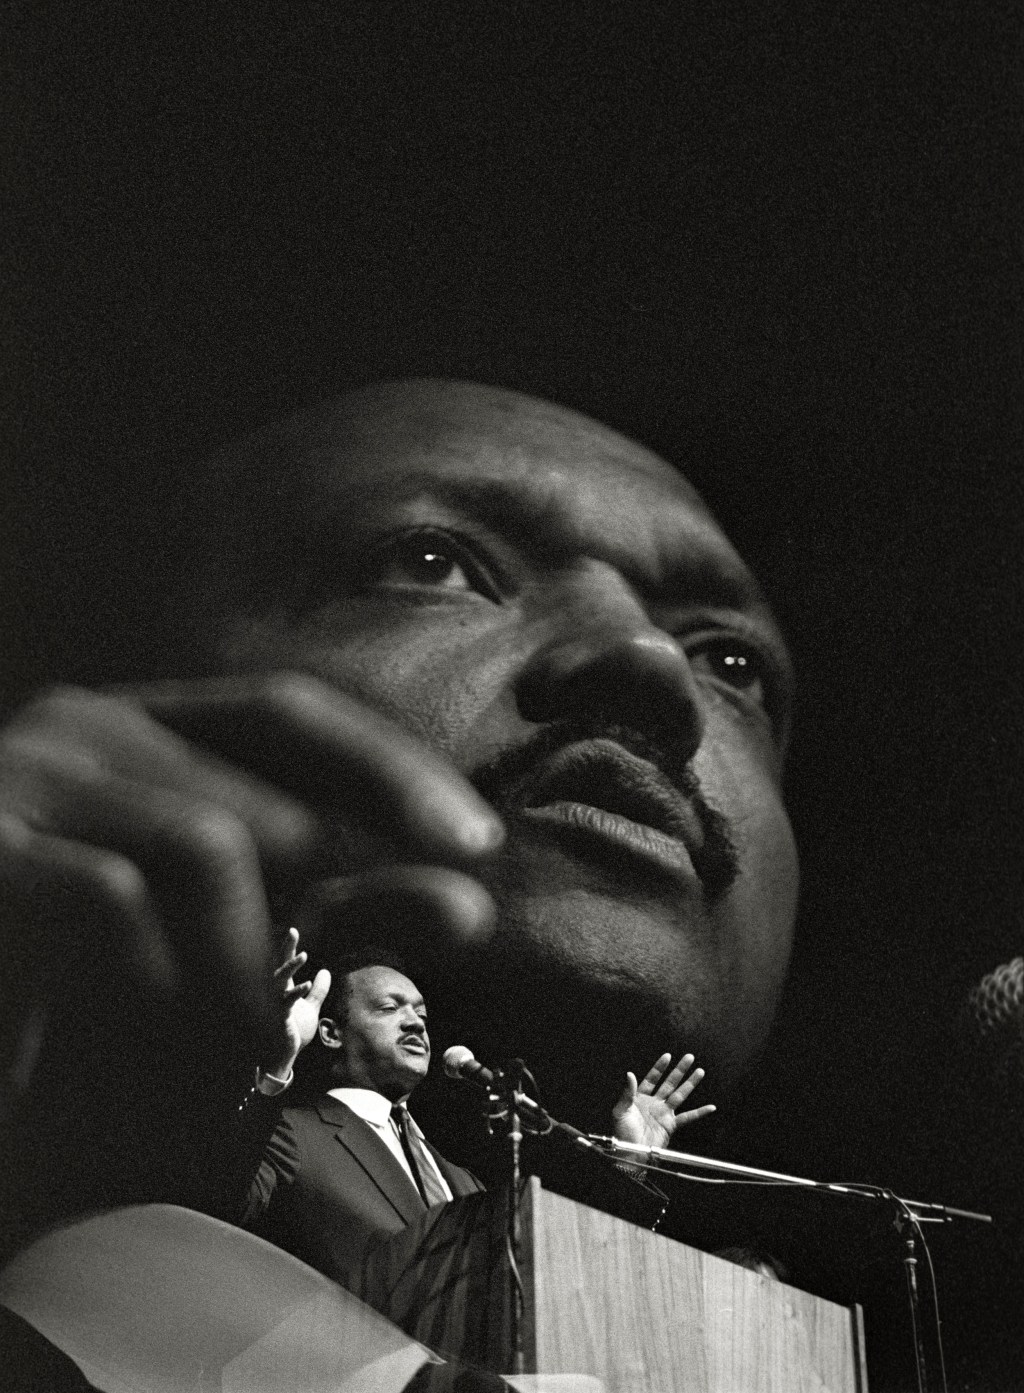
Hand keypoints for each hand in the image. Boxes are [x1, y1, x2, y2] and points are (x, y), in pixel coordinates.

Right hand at [0, 674, 502, 1089]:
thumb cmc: (77, 998)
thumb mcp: (224, 949)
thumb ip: (336, 915)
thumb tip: (469, 906)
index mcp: (141, 733)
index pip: (292, 713)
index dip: (391, 771)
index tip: (478, 843)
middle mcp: (80, 731)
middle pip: (264, 799)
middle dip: (315, 917)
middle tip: (313, 1011)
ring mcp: (19, 779)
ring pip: (207, 845)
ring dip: (240, 967)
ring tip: (224, 1041)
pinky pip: (108, 898)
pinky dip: (143, 977)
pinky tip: (120, 1021)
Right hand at [263, 927, 331, 1079]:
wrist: (286, 1055)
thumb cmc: (294, 1031)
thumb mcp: (311, 1008)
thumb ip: (318, 991)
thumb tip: (325, 971)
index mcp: (284, 989)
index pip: (285, 963)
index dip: (289, 947)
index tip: (293, 930)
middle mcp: (277, 994)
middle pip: (280, 966)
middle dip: (286, 950)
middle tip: (291, 932)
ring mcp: (276, 1005)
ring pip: (279, 982)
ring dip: (290, 968)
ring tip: (303, 956)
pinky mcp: (280, 1018)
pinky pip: (286, 1003)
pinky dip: (295, 992)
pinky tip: (306, 983)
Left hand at [611, 1052, 715, 1149]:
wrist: (631, 1153)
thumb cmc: (623, 1133)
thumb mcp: (621, 1110)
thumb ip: (627, 1092)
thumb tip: (629, 1074)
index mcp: (641, 1098)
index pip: (652, 1078)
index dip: (660, 1068)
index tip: (668, 1056)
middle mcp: (654, 1103)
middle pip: (669, 1083)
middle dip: (679, 1070)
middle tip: (689, 1058)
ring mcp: (663, 1113)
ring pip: (680, 1095)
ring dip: (690, 1084)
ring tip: (700, 1072)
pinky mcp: (670, 1125)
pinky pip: (687, 1117)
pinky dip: (699, 1112)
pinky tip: (710, 1107)